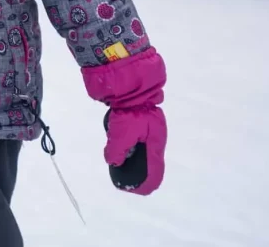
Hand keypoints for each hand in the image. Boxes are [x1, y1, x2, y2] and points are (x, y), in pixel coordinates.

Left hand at [82, 48, 167, 195]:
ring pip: (139, 150)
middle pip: (148, 162)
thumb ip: (117, 149)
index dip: (146, 183)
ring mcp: (146, 128)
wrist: (129, 79)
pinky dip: (125, 143)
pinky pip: (132, 137)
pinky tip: (115, 141)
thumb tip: (113, 161)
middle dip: (136, 172)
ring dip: (129, 157)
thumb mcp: (121, 131)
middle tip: (121, 177)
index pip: (155, 171)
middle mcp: (153, 137)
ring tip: (117, 161)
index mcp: (155, 142)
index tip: (132, 189)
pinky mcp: (137, 120)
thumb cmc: (129, 107)